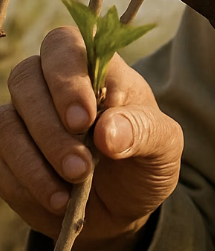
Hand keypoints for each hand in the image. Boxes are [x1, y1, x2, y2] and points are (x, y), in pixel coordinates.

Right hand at [0, 25, 182, 250]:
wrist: (127, 207)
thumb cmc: (146, 160)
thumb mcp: (163, 145)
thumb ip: (142, 130)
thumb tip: (107, 132)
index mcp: (97, 68)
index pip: (65, 44)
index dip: (66, 76)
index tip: (84, 120)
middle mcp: (54, 86)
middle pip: (25, 77)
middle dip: (49, 125)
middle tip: (81, 165)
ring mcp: (27, 120)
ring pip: (5, 122)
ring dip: (34, 160)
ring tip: (73, 186)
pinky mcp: (9, 157)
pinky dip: (24, 184)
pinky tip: (57, 201)